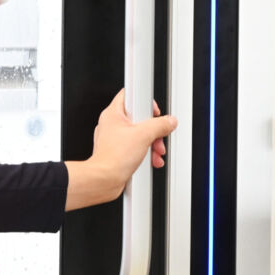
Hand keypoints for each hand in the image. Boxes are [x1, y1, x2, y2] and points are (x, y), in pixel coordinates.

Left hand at [65, 90, 176, 210]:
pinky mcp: (118, 151)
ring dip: (151, 143)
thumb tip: (169, 121)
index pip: (130, 94)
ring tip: (156, 151)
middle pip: (138, 117)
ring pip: (138, 133)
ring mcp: (114, 138)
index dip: (144, 100)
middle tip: (158, 135)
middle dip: (153, 129)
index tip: (154, 111)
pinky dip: (145, 152)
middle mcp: (112, 124)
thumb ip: (159, 125)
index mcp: (113, 113)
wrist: (104, 180)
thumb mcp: (143, 136)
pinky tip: (151, 159)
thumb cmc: (113, 157)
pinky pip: (135, 146)